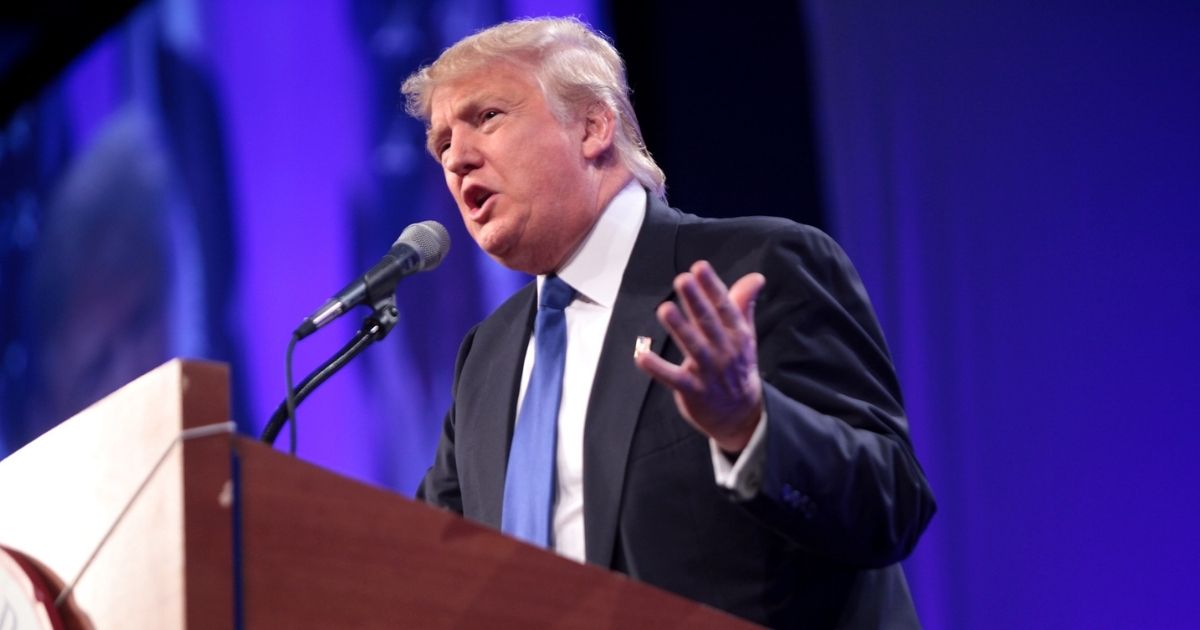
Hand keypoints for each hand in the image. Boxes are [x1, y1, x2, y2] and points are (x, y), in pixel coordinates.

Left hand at [634, 261, 765, 452]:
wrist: (742, 414)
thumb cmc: (738, 367)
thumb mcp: (746, 336)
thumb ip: (743, 305)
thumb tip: (756, 277)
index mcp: (738, 335)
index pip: (725, 307)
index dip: (712, 287)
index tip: (699, 267)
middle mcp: (725, 351)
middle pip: (709, 323)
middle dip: (696, 301)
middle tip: (682, 280)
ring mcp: (708, 372)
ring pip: (693, 347)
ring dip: (679, 328)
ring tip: (665, 310)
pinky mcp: (692, 391)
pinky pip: (673, 378)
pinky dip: (657, 368)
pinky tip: (641, 356)